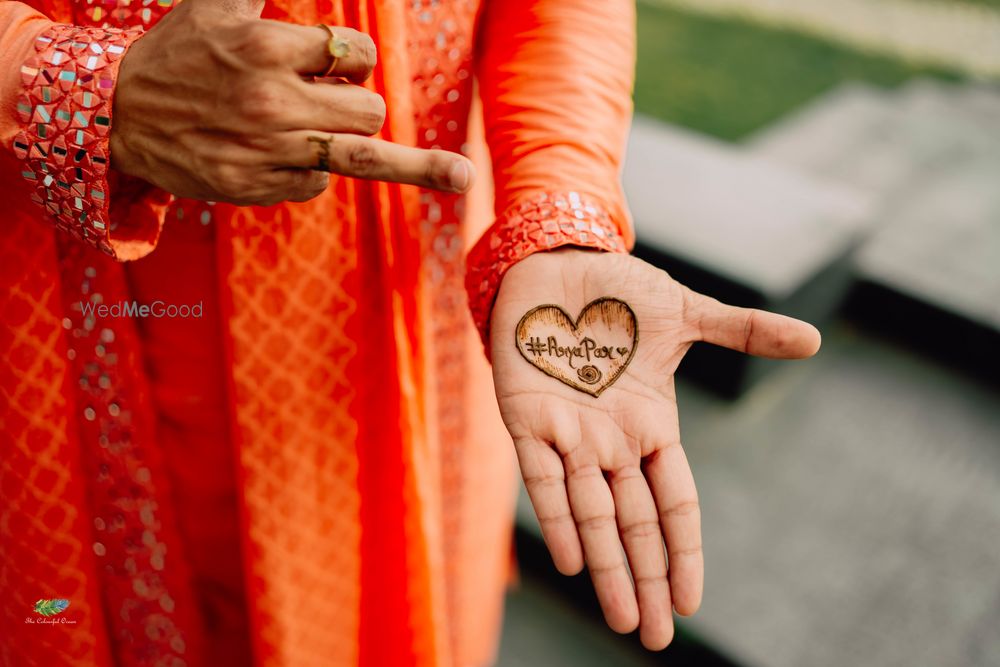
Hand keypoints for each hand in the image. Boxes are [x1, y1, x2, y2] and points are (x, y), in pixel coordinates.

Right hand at [110, 0, 473, 205]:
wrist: (118, 119)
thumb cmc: (177, 54)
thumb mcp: (217, 2)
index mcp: (264, 48)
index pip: (355, 53)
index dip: (356, 58)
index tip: (337, 62)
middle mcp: (272, 103)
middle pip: (371, 109)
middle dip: (363, 102)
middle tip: (336, 98)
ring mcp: (269, 151)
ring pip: (362, 156)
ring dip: (388, 154)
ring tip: (461, 176)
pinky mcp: (260, 188)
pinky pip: (319, 181)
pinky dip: (313, 168)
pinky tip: (280, 155)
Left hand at [490, 249, 820, 649]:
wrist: (556, 264)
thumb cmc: (619, 292)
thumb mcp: (685, 315)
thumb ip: (741, 332)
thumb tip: (813, 339)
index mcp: (651, 426)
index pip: (675, 503)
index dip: (682, 552)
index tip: (691, 602)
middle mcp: (612, 442)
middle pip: (636, 525)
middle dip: (646, 581)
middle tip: (654, 638)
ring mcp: (570, 434)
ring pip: (592, 514)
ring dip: (607, 567)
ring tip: (620, 619)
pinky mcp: (527, 418)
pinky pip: (544, 478)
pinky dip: (558, 518)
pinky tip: (572, 561)